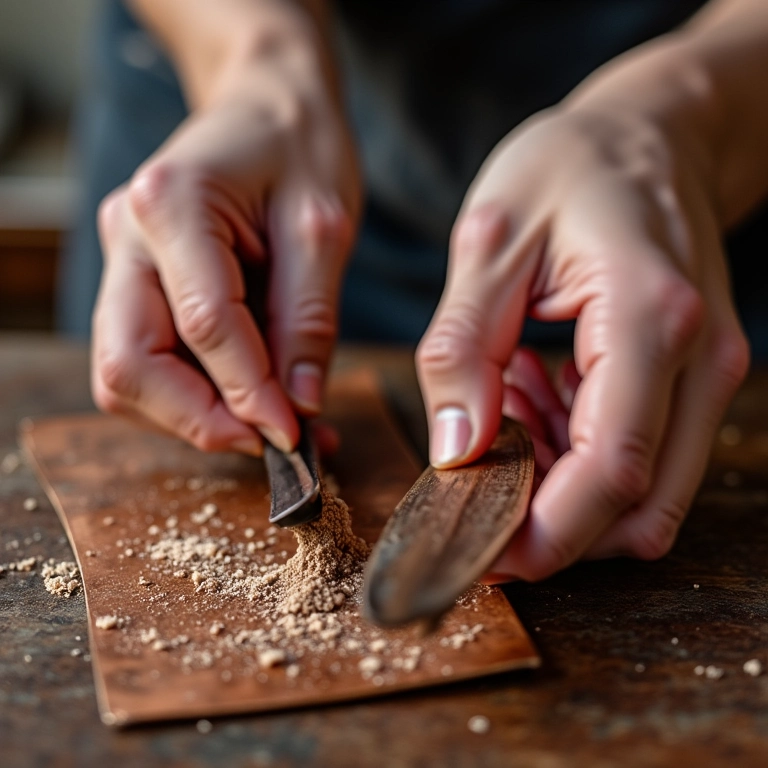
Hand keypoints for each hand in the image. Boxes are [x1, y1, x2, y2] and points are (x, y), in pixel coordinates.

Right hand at [92, 51, 359, 455]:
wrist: (267, 105)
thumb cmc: (300, 148)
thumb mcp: (324, 229)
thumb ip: (309, 320)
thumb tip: (299, 408)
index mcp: (172, 204)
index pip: (202, 326)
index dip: (250, 394)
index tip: (294, 437)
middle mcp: (129, 237)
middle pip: (131, 365)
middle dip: (201, 419)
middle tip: (271, 441)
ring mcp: (125, 262)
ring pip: (129, 374)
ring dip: (195, 415)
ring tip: (271, 423)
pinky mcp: (138, 283)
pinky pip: (149, 360)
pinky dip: (196, 396)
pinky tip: (252, 400)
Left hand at [417, 106, 749, 580]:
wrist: (647, 135)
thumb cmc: (568, 169)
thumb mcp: (489, 244)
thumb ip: (462, 351)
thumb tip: (454, 452)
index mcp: (647, 318)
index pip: (611, 469)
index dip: (547, 532)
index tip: (484, 553)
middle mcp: (697, 359)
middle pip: (637, 506)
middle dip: (550, 520)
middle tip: (478, 466)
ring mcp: (706, 373)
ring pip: (642, 493)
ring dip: (559, 480)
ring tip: (508, 397)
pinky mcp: (691, 378)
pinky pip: (640, 454)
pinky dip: (576, 451)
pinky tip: (536, 389)